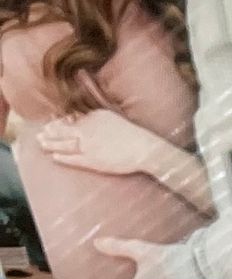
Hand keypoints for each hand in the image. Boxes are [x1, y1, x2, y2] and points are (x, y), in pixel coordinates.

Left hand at [37, 108, 164, 179]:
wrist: (144, 148)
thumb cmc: (133, 135)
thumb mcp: (113, 118)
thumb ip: (96, 117)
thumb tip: (82, 118)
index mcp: (93, 117)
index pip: (71, 120)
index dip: (59, 123)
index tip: (51, 124)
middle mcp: (88, 130)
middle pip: (63, 131)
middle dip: (50, 132)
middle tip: (40, 134)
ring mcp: (89, 146)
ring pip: (64, 144)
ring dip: (51, 144)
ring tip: (41, 144)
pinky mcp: (92, 160)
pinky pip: (73, 158)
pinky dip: (62, 157)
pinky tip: (54, 156)